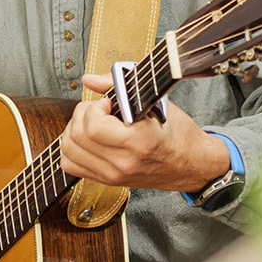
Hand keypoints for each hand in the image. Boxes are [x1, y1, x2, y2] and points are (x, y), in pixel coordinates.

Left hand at [58, 73, 230, 190]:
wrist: (193, 165)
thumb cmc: (179, 134)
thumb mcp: (157, 103)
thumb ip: (118, 87)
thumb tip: (88, 79)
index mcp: (138, 142)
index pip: (93, 126)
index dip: (94, 108)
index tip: (107, 103)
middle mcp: (123, 162)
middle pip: (76, 136)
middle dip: (82, 115)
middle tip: (98, 110)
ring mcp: (113, 175)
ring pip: (68, 150)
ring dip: (74, 130)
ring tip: (92, 123)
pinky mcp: (107, 181)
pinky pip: (70, 165)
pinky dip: (72, 149)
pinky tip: (87, 139)